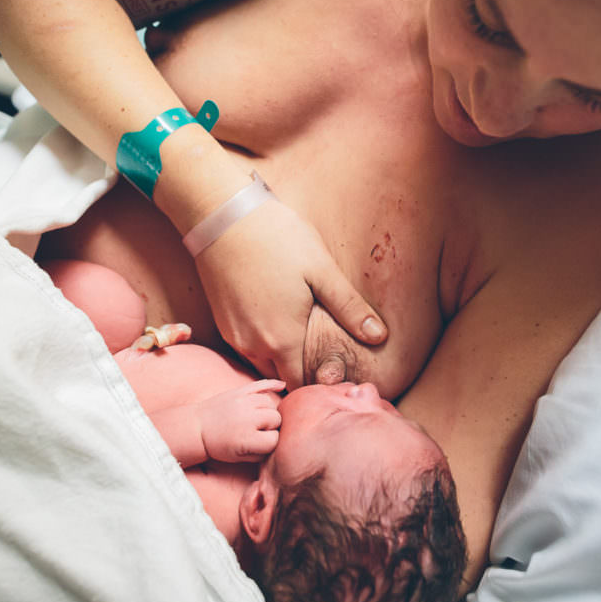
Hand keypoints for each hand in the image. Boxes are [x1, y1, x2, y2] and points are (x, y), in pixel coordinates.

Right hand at [195, 198, 386, 388]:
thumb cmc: (276, 239)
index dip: (321, 384)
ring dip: (281, 358)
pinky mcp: (222, 320)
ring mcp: (234, 334)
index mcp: (281, 340)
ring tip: (304, 337)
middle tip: (325, 353)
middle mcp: (253, 346)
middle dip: (302, 373)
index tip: (337, 370)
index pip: (302, 386)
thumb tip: (379, 337)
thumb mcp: (321, 271)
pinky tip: (280, 320)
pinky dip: (264, 343)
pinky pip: (247, 346)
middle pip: (282, 377)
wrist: (221, 215)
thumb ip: (350, 309)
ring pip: (262, 363)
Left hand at [197, 379, 284, 462]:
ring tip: (255, 419)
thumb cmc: (220, 446)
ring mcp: (244, 401)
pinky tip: (281, 385)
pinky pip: (261, 384)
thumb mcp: (241, 458)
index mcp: (248, 438)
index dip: (270, 443)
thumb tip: (281, 441)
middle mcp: (248, 417)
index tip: (258, 445)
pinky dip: (272, 384)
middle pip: (276, 418)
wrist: (197, 429)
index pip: (275, 439)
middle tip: (256, 432)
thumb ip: (263, 452)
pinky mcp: (239, 391)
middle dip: (271, 426)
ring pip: (271, 402)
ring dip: (268, 411)